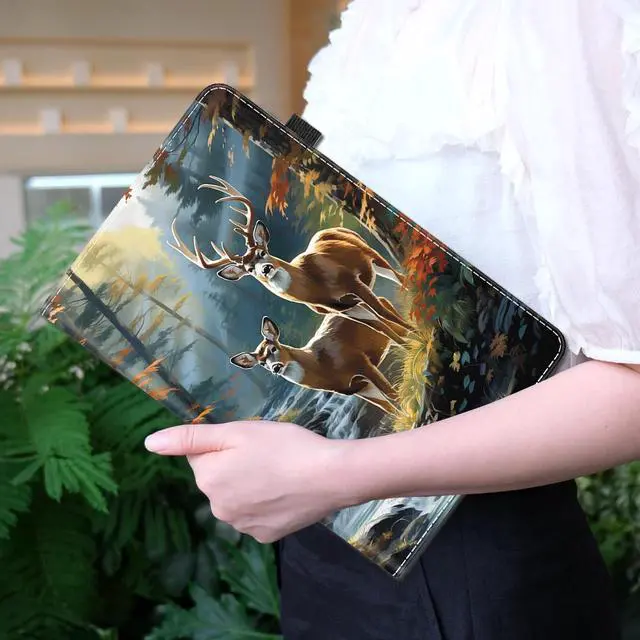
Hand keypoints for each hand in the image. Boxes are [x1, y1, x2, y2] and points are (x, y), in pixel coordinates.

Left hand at [144, 421, 350, 542]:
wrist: (330, 476)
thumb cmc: (283, 446)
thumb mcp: (236, 432)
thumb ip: (190, 438)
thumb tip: (148, 444)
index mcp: (208, 479)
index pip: (202, 455)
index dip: (225, 444)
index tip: (250, 441)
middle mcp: (218, 509)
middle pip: (218, 479)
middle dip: (234, 466)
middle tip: (267, 454)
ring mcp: (242, 527)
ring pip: (236, 498)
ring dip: (249, 486)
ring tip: (279, 472)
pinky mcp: (265, 537)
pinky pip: (255, 515)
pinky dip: (265, 504)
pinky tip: (285, 492)